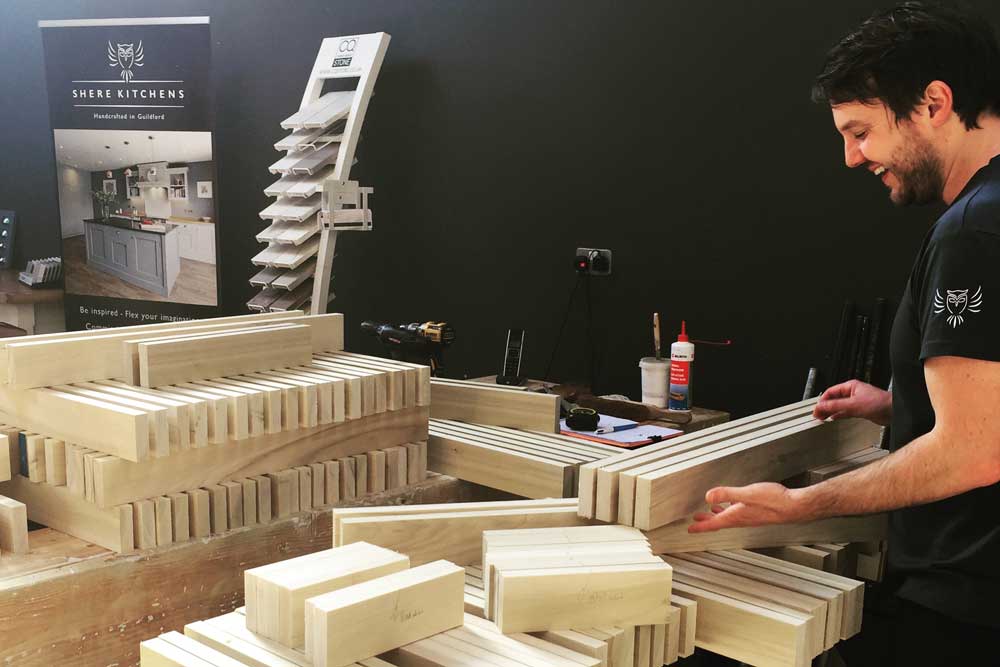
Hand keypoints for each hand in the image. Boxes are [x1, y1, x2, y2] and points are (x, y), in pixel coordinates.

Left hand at [687, 483, 812, 532]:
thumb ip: (727, 493)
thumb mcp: (747, 494)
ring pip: (728, 518)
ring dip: (717, 516)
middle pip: (719, 522)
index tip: (690, 529)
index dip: (700, 526)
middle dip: (706, 521)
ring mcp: (749, 516)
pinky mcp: (757, 512)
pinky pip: (738, 513)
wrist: (794, 506)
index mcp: (736, 516)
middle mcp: (741, 518)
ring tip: (709, 513)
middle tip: (695, 521)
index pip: (713, 523)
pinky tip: (733, 504)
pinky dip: (730, 510)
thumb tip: (708, 496)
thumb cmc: (774, 501)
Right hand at [813, 380, 890, 424]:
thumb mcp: (852, 404)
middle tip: (818, 415)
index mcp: (850, 386)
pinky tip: (834, 418)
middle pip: (834, 399)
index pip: (830, 392)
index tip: (817, 409)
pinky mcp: (860, 410)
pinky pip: (845, 412)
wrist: (894, 411)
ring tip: (823, 417)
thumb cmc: (879, 402)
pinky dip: (838, 415)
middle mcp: (852, 393)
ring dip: (831, 412)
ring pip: (839, 406)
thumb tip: (821, 406)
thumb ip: (835, 406)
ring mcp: (856, 402)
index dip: (822, 401)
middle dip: (825, 407)